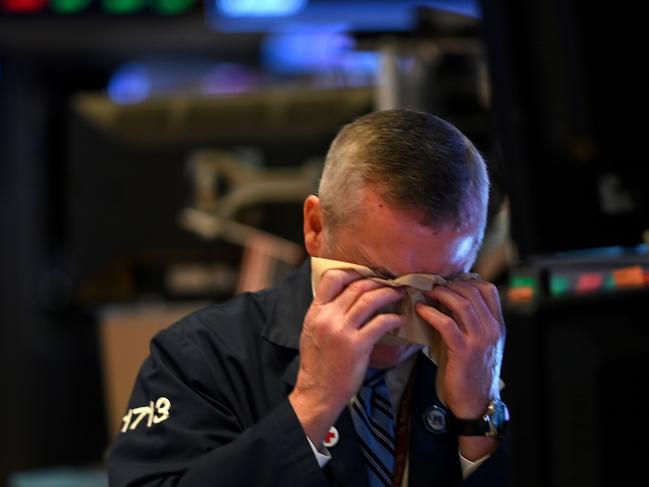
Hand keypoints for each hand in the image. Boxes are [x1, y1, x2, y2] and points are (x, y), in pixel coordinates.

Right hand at [289, 269, 405, 444]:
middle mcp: (327, 317)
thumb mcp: (312, 332)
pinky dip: (394, 318)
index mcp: (316, 312)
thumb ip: (325, 313)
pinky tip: (401, 319)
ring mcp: (342, 331)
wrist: (317, 393)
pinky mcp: (357, 346)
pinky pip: (381, 323)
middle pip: (356, 286)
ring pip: (369, 300)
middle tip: (391, 282)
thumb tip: (343, 298)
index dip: (352, 271)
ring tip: (400, 293)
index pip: (332, 278)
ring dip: (388, 293)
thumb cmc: (318, 365)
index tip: (368, 273)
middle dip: (378, 281)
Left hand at [416, 278, 504, 419]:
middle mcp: (492, 329)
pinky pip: (446, 323)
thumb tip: (447, 299)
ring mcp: (480, 340)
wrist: (476, 403)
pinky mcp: (463, 351)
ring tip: (424, 291)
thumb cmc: (471, 372)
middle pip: (472, 292)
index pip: (488, 289)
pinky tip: (419, 309)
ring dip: (439, 293)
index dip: (466, 280)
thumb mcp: (478, 343)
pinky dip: (430, 313)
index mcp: (497, 325)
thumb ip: (470, 322)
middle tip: (430, 282)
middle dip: (449, 284)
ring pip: (461, 303)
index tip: (447, 280)